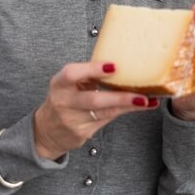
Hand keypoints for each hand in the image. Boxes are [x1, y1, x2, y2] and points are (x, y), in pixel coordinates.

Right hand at [33, 62, 158, 159]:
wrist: (47, 130)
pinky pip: (108, 119)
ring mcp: (73, 120)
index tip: (113, 66)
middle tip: (140, 93)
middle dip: (119, 96)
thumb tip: (121, 63)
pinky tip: (141, 106)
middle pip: (93, 99)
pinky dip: (126, 111)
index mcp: (59, 84)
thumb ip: (87, 74)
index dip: (92, 69)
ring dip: (129, 105)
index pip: (72, 74)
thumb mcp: (68, 84)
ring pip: (105, 112)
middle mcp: (64, 102)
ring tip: (147, 100)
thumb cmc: (64, 100)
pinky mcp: (83, 132)